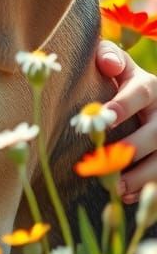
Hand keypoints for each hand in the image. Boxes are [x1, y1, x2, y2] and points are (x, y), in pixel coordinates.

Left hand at [97, 40, 156, 203]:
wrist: (146, 100)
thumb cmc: (122, 81)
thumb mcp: (119, 65)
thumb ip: (109, 57)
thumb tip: (107, 63)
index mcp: (150, 86)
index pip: (139, 94)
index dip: (123, 105)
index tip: (103, 116)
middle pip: (156, 132)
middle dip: (133, 148)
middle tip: (108, 161)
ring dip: (142, 176)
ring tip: (118, 188)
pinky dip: (149, 187)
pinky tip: (129, 196)